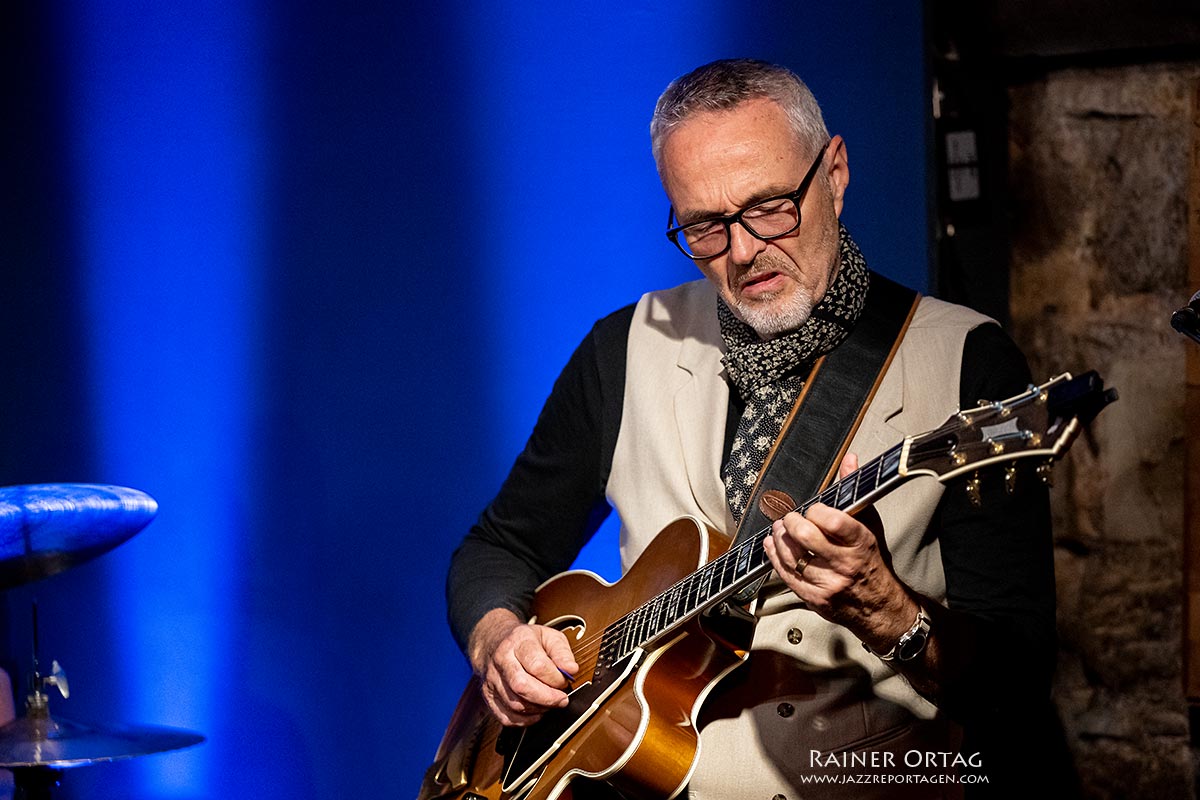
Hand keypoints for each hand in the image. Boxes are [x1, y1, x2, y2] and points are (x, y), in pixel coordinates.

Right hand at [467, 608, 578, 725]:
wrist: (494, 641)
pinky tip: (536, 712)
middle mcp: (502, 660)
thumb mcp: (548, 636)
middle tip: (562, 699)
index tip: (565, 681)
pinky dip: (525, 720)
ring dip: (537, 709)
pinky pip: (506, 717)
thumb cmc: (525, 641)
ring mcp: (492, 679)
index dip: (555, 678)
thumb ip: (562, 653)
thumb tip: (571, 670)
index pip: (537, 665)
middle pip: (522, 686)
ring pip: (514, 704)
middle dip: (547, 698)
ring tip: (549, 703)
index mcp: (519, 641)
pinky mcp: (488, 696)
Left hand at [763, 453, 917, 647]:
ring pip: (792, 556)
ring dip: (779, 539)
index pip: (832, 521)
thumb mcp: (869, 524)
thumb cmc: (872, 560)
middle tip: (790, 518)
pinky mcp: (814, 598)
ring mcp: (828, 583)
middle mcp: (845, 564)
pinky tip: (772, 546)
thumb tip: (849, 459)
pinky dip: (774, 558)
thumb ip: (853, 491)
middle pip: (806, 537)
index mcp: (860, 543)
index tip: (813, 509)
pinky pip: (786, 575)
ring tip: (780, 530)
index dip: (816, 511)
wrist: (880, 606)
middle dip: (792, 523)